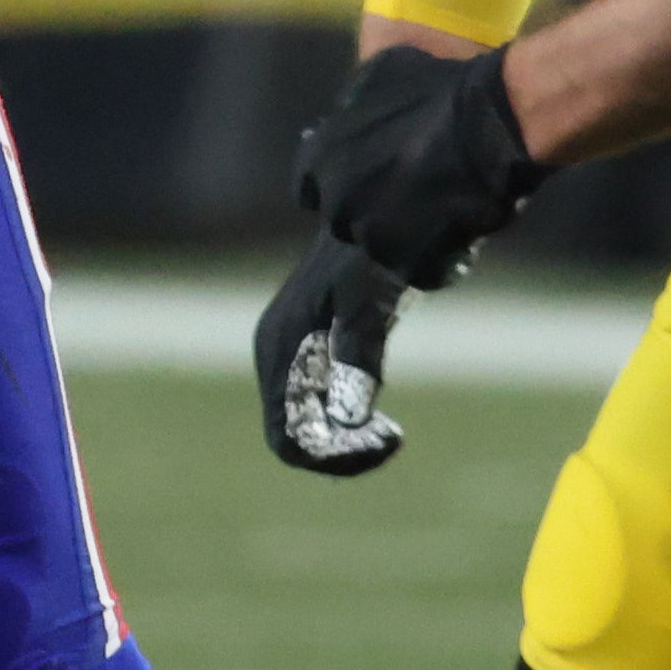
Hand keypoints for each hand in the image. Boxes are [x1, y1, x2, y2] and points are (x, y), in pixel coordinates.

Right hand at [253, 237, 412, 476]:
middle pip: (294, 438)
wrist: (391, 213)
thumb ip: (358, 356)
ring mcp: (291, 354)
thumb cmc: (381, 254)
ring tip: (390, 432)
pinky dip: (348, 426)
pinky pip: (318, 410)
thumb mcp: (372, 302)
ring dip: (346, 440)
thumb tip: (347, 419)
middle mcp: (277, 355)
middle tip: (393, 436)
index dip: (335, 456)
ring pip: (307, 427)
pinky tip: (381, 419)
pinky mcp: (313, 352)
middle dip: (342, 451)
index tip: (388, 435)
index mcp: (280, 348)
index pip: (289, 437)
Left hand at [298, 42, 548, 289]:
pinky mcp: (409, 262)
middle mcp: (338, 203)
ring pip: (379, 244)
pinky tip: (453, 229)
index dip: (337, 181)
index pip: (308, 188)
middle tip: (406, 189)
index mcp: (320, 160)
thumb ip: (353, 107)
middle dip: (368, 206)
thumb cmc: (436, 88)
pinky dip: (431, 254)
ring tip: (434, 211)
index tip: (361, 177)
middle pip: (345, 217)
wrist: (489, 121)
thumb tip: (347, 114)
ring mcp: (372, 237)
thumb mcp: (379, 76)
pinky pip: (415, 265)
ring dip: (400, 232)